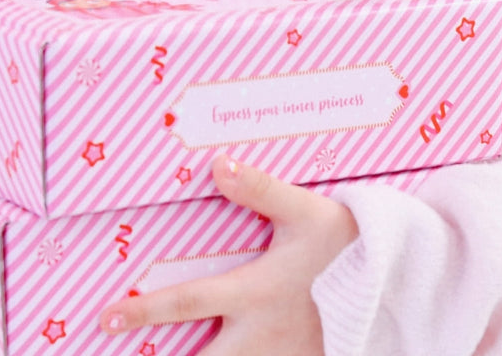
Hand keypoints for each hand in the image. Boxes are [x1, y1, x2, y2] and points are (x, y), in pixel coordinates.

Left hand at [99, 154, 358, 355]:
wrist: (396, 285)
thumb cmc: (349, 246)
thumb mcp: (307, 212)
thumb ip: (261, 190)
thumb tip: (218, 164)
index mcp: (256, 293)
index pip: (188, 303)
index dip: (144, 311)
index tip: (105, 317)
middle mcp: (259, 336)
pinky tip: (230, 355)